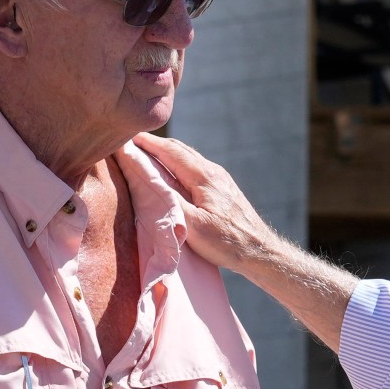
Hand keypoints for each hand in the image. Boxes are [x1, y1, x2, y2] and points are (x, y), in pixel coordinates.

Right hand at [136, 134, 282, 272]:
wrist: (260, 250)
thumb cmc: (227, 241)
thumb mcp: (195, 227)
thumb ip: (172, 203)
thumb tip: (150, 185)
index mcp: (204, 177)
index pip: (172, 152)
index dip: (149, 144)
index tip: (129, 137)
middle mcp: (213, 172)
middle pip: (180, 150)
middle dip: (156, 144)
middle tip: (134, 141)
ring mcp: (220, 179)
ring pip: (189, 158)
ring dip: (167, 153)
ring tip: (149, 153)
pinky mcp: (223, 189)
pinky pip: (195, 169)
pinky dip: (178, 165)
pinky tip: (174, 173)